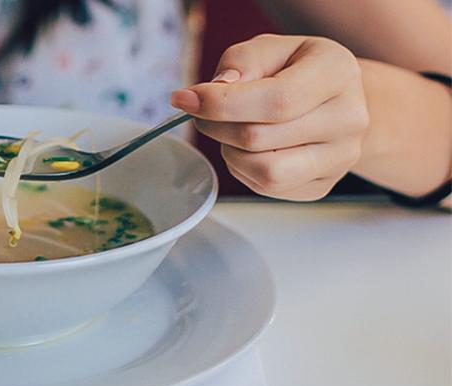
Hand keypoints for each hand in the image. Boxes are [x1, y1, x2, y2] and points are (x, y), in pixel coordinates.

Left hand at [171, 34, 369, 200]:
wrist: (336, 98)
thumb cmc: (296, 69)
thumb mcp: (270, 48)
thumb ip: (241, 62)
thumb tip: (213, 92)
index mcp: (337, 73)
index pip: (276, 100)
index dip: (222, 104)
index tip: (186, 99)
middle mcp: (349, 118)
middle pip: (260, 138)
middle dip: (216, 126)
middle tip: (203, 114)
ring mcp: (340, 157)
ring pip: (265, 173)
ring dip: (231, 153)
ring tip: (231, 132)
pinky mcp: (323, 185)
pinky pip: (268, 189)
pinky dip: (244, 170)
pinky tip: (249, 150)